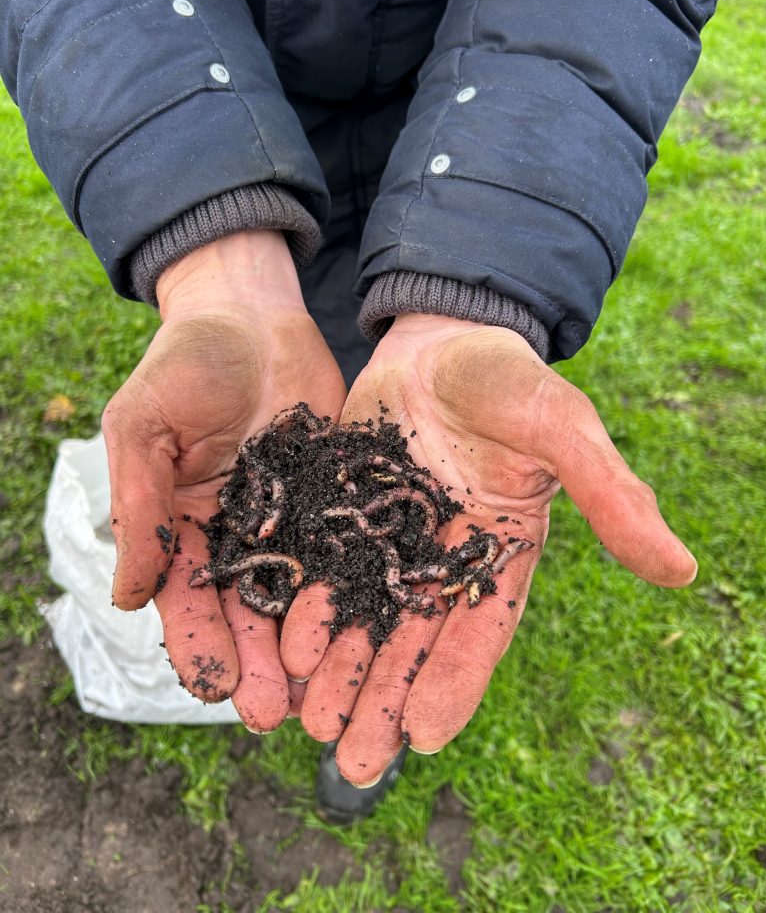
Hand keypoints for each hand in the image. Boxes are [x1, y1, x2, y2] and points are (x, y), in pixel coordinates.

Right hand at [102, 231, 345, 730]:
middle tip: (277, 715)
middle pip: (247, 613)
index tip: (215, 688)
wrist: (253, 315)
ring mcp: (291, 523)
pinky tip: (374, 627)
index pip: (186, 600)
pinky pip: (347, 551)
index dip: (199, 644)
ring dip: (310, 646)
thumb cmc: (185, 363)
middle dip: (259, 664)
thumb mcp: (145, 426)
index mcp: (182, 528)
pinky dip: (356, 591)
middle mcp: (238, 537)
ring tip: (327, 692)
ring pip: (302, 596)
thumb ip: (138, 507)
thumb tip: (124, 597)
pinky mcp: (337, 500)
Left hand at [280, 313, 695, 782]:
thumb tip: (683, 569)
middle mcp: (441, 558)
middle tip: (352, 761)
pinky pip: (322, 569)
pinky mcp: (343, 513)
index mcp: (499, 552)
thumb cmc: (508, 377)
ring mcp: (388, 538)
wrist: (439, 331)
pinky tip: (282, 646)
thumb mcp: (560, 428)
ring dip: (338, 670)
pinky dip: (305, 608)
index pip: (478, 630)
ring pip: (362, 616)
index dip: (453, 683)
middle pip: (412, 639)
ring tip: (309, 722)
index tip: (424, 738)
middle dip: (384, 698)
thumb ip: (611, 494)